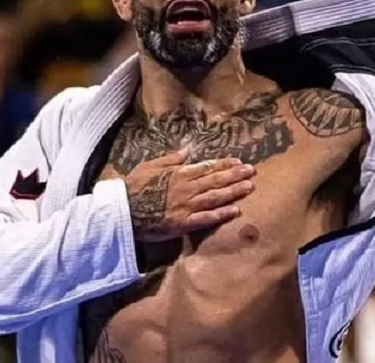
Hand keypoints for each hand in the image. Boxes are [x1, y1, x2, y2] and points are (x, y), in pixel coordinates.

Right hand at [118, 149, 255, 241]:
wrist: (122, 211)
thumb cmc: (134, 186)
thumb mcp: (151, 165)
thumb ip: (171, 158)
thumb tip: (188, 150)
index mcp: (179, 173)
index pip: (207, 167)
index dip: (224, 164)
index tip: (238, 161)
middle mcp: (187, 188)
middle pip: (216, 180)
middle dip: (235, 175)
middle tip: (252, 171)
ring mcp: (186, 206)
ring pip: (215, 197)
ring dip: (234, 191)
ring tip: (250, 187)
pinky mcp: (183, 223)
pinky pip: (206, 218)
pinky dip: (221, 214)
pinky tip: (236, 211)